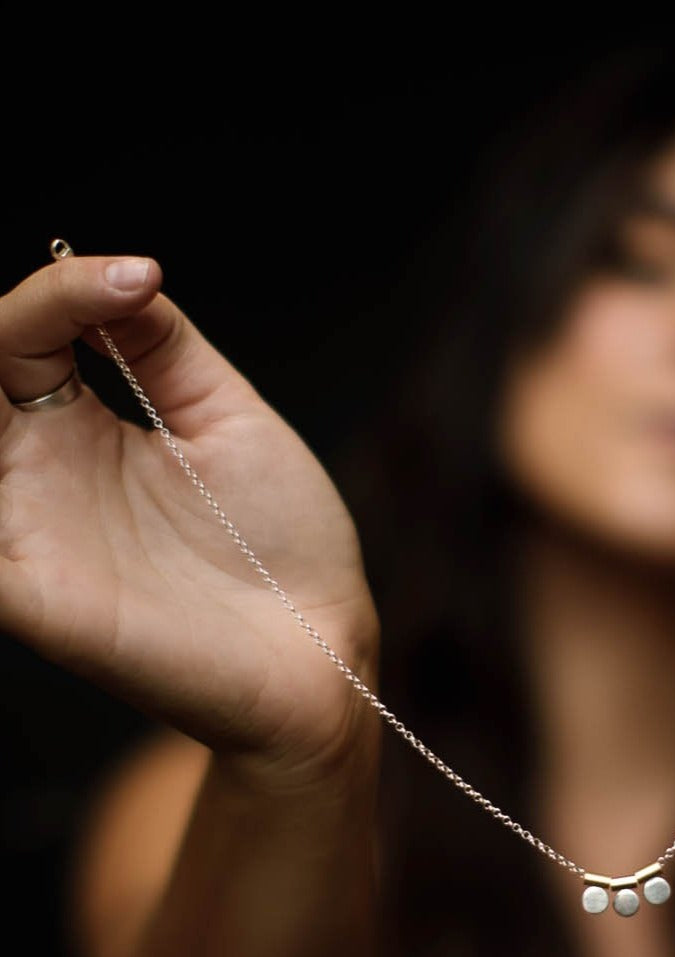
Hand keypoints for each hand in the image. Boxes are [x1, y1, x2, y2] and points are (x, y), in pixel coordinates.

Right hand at [0, 251, 381, 779]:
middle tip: (47, 312)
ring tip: (3, 348)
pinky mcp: (33, 597)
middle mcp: (38, 473)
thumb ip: (165, 348)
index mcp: (82, 428)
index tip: (136, 280)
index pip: (24, 334)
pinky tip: (2, 472)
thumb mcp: (229, 420)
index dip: (62, 293)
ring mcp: (28, 532)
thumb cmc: (284, 543)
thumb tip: (119, 270)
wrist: (322, 647)